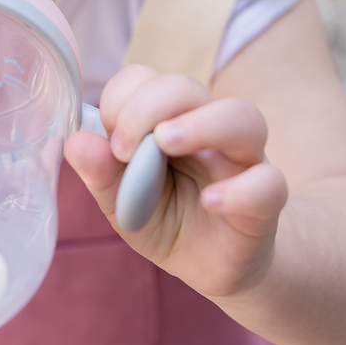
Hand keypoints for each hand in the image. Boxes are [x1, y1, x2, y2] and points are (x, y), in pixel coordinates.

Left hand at [64, 64, 288, 299]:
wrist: (212, 266)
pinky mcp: (266, 201)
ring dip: (200, 124)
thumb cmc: (167, 220)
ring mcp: (242, 160)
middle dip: (149, 106)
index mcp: (167, 119)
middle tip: (125, 147)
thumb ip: (102, 173)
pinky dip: (240, 190)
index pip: (148, 78)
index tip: (109, 136)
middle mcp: (208, 129)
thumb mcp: (122, 203)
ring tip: (166, 145)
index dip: (123, 97)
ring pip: (242, 117)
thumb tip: (75, 142)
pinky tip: (210, 201)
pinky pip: (270, 183)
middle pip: (188, 87)